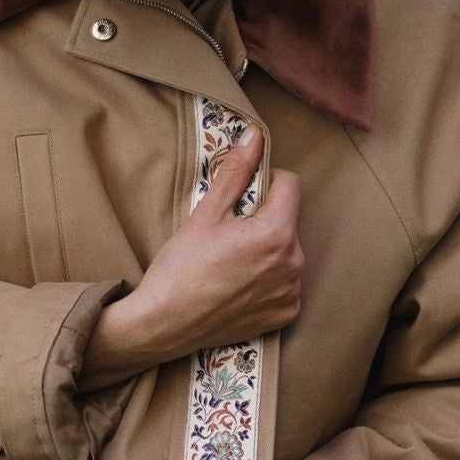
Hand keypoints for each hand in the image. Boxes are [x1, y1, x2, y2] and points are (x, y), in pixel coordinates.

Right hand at [79, 127, 302, 386]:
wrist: (165, 324)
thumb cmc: (181, 268)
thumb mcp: (206, 213)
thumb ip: (236, 171)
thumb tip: (254, 135)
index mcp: (277, 232)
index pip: (289, 184)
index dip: (264, 183)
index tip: (239, 197)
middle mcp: (294, 263)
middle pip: (287, 220)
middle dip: (263, 219)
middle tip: (226, 236)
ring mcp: (291, 292)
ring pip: (286, 251)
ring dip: (266, 250)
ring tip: (229, 263)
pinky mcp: (285, 314)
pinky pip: (284, 284)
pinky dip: (267, 281)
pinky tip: (237, 286)